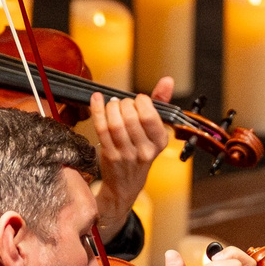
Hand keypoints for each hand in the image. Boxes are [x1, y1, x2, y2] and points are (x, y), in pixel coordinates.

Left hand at [90, 84, 174, 237]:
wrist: (125, 185)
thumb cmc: (141, 151)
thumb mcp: (155, 130)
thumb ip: (161, 103)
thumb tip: (168, 80)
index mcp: (160, 142)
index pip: (149, 116)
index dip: (141, 101)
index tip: (138, 100)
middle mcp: (145, 150)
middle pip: (130, 117)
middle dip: (124, 103)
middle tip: (123, 104)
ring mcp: (126, 154)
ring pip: (114, 123)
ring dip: (110, 107)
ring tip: (112, 105)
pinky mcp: (109, 155)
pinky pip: (101, 128)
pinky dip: (97, 110)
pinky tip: (96, 100)